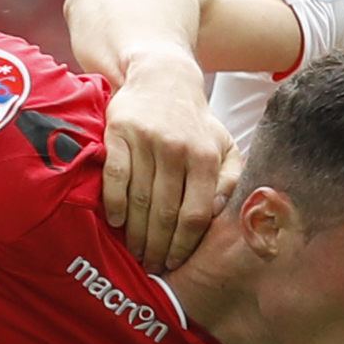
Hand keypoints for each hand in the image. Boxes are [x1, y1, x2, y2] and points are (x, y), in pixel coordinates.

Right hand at [101, 65, 241, 271]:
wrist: (162, 77)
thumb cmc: (194, 121)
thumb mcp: (224, 145)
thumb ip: (230, 179)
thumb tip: (217, 213)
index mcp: (205, 157)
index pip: (195, 214)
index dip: (184, 244)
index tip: (175, 263)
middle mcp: (177, 149)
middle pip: (165, 213)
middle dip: (158, 246)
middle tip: (151, 266)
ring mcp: (146, 141)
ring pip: (140, 200)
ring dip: (136, 233)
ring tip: (134, 252)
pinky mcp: (118, 133)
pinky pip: (115, 177)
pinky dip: (114, 204)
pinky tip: (115, 223)